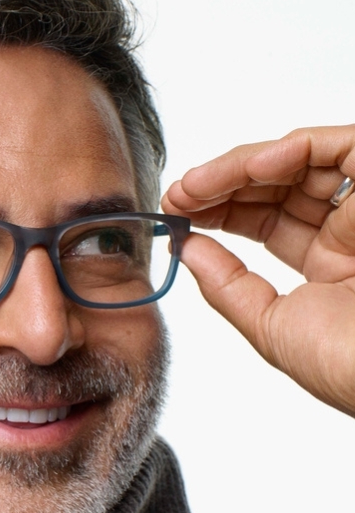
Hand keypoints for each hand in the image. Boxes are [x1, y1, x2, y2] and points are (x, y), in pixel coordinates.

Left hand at [162, 124, 354, 415]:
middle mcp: (350, 228)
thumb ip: (226, 284)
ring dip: (238, 168)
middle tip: (175, 196)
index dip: (221, 212)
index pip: (266, 221)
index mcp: (329, 264)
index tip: (177, 215)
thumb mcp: (270, 323)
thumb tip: (185, 248)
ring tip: (194, 186)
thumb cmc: (347, 363)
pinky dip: (290, 150)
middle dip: (219, 187)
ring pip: (298, 161)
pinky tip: (248, 169)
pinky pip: (339, 149)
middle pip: (276, 187)